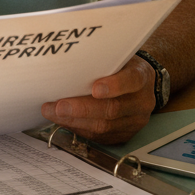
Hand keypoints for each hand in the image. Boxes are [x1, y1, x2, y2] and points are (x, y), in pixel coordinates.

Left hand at [40, 55, 155, 143]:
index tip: (95, 89)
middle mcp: (141, 101)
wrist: (138, 85)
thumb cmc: (120, 68)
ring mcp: (135, 121)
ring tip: (52, 113)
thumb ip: (99, 62)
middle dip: (82, 109)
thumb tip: (66, 65)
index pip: (132, 80)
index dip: (115, 86)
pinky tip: (63, 121)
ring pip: (105, 126)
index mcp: (141, 76)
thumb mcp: (115, 57)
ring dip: (74, 121)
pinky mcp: (125, 135)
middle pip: (113, 108)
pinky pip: (100, 136)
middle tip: (59, 107)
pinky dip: (79, 128)